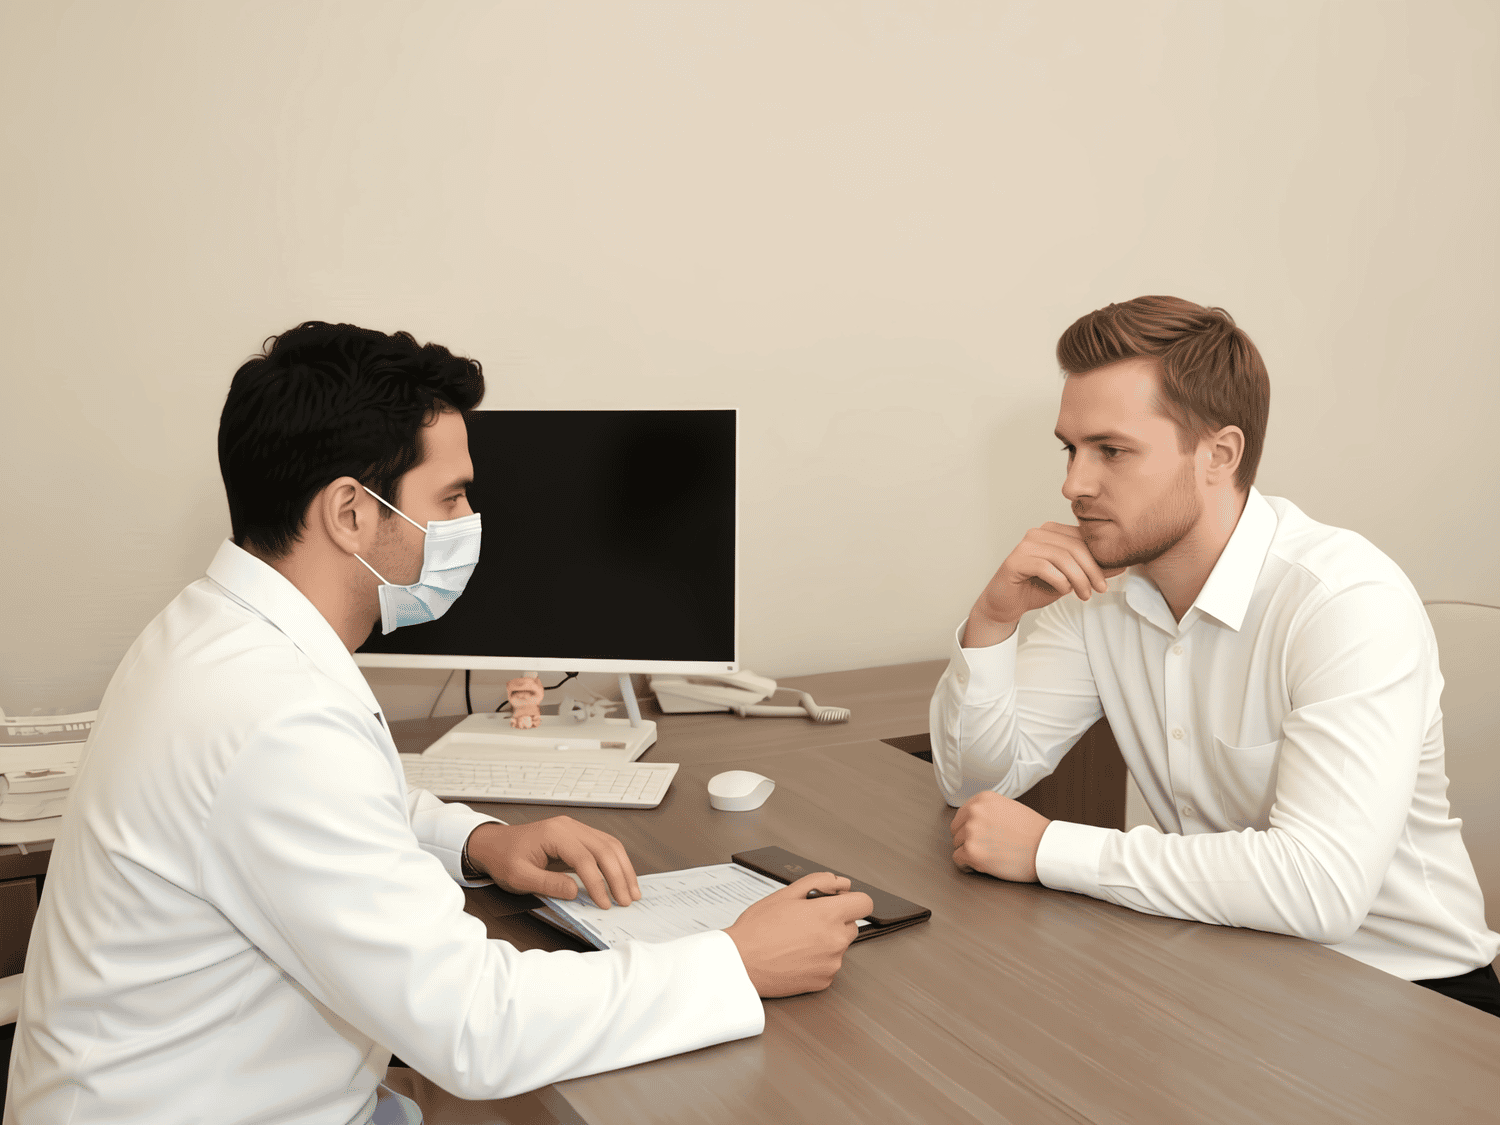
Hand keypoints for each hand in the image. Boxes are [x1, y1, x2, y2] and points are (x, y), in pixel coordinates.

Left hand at [463, 818, 641, 907]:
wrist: (493, 843)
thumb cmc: (503, 858)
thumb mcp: (519, 877)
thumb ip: (548, 884)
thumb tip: (576, 891)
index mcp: (554, 834)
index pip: (585, 859)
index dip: (597, 883)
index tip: (605, 903)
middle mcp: (569, 827)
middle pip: (604, 848)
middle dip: (619, 876)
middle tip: (626, 900)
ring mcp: (575, 828)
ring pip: (609, 844)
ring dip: (623, 868)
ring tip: (632, 890)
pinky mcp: (577, 834)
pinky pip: (604, 844)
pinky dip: (616, 861)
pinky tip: (622, 876)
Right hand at [724, 873, 873, 996]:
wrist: (740, 964)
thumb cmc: (757, 930)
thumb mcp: (786, 894)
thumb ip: (819, 882)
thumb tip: (840, 883)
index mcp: (829, 915)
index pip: (864, 903)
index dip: (853, 900)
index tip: (842, 902)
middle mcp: (835, 941)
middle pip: (851, 925)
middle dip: (834, 921)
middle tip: (806, 921)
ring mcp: (831, 964)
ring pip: (839, 946)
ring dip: (825, 942)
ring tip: (795, 940)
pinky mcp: (823, 982)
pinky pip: (828, 965)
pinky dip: (817, 961)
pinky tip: (795, 956)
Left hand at [950, 790, 1050, 882]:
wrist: (1046, 849)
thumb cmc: (1033, 831)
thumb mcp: (1007, 807)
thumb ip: (987, 811)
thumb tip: (971, 821)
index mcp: (983, 799)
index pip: (962, 815)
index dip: (969, 827)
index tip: (979, 835)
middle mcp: (974, 812)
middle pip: (957, 830)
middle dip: (968, 839)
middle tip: (986, 847)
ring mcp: (971, 832)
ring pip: (957, 845)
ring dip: (969, 852)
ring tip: (989, 855)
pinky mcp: (971, 852)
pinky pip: (958, 860)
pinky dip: (968, 865)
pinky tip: (983, 864)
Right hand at [964, 522, 1124, 646]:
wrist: (1007, 604)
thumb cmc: (1036, 588)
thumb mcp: (1071, 579)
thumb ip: (1091, 570)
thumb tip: (1121, 565)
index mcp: (1053, 532)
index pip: (1083, 539)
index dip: (1099, 559)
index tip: (1107, 580)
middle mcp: (1038, 533)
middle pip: (1075, 547)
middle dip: (1092, 570)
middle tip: (1099, 590)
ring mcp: (1026, 545)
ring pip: (1063, 557)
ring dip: (1078, 579)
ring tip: (1084, 595)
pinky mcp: (1015, 560)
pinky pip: (1045, 567)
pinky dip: (1059, 581)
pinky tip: (1063, 591)